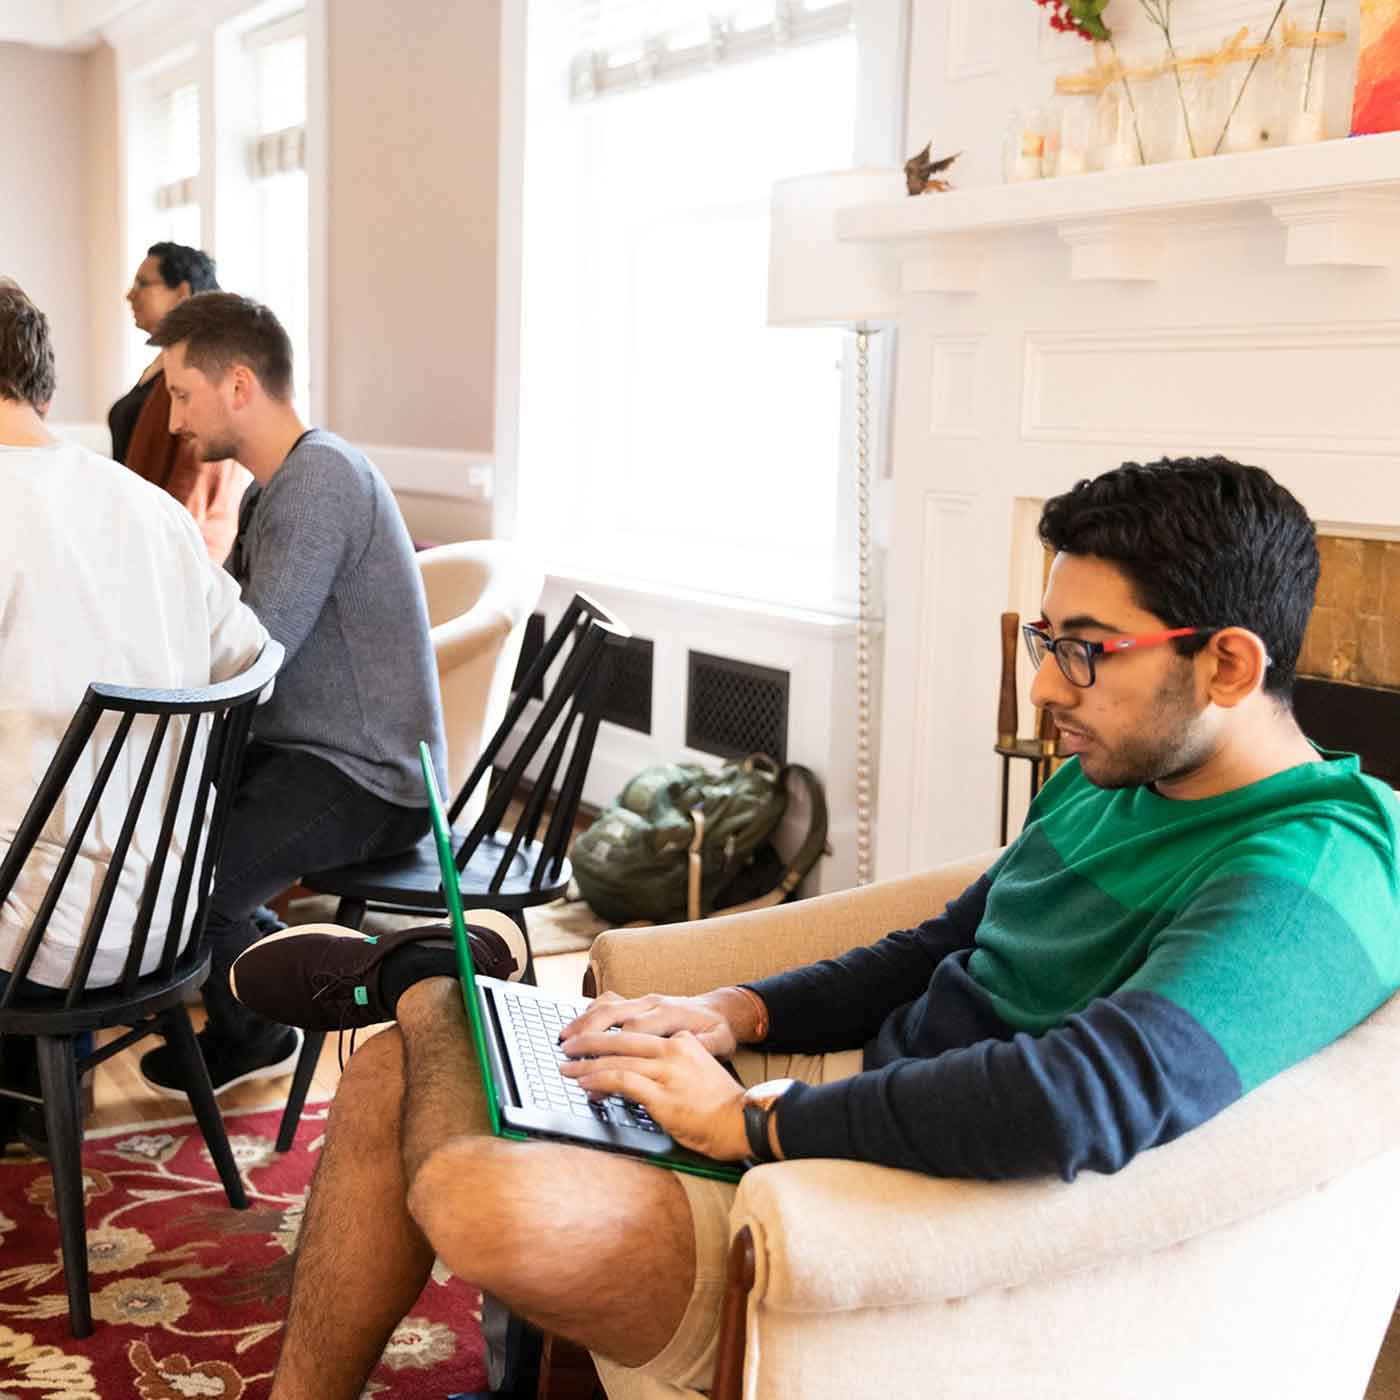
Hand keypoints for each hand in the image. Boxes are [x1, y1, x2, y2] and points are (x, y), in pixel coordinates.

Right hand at [559, 989, 750, 1058]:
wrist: (721, 1009)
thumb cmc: (718, 1030)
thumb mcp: (719, 1042)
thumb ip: (703, 1047)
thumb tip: (688, 1050)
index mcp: (671, 1015)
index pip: (634, 1031)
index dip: (614, 1050)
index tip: (597, 1070)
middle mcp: (654, 1003)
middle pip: (613, 1014)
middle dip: (588, 1033)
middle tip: (567, 1052)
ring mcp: (644, 1000)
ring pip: (607, 1005)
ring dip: (583, 1021)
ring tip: (563, 1038)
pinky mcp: (639, 1000)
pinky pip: (610, 1000)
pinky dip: (590, 1011)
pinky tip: (577, 1025)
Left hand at [559, 1027, 749, 1159]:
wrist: (742, 1121)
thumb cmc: (720, 1103)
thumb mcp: (697, 1068)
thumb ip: (675, 1061)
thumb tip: (645, 1069)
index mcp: (681, 1041)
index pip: (637, 1034)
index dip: (609, 1038)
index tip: (590, 1043)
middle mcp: (673, 1050)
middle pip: (621, 1039)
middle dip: (589, 1041)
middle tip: (567, 1045)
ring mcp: (667, 1071)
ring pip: (616, 1059)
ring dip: (586, 1064)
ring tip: (567, 1067)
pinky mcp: (662, 1095)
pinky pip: (622, 1081)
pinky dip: (599, 1080)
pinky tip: (585, 1084)